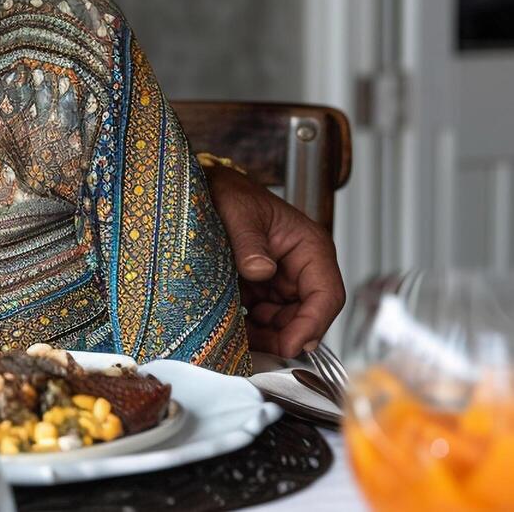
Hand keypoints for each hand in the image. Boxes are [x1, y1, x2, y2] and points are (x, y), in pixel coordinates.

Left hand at [207, 165, 345, 356]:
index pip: (327, 295)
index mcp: (310, 247)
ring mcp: (283, 279)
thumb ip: (249, 243)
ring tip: (239, 337)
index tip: (291, 346)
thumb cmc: (230, 193)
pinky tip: (233, 329)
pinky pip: (265, 316)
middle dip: (286, 335)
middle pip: (308, 315)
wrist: (208, 188)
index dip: (312, 324)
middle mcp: (303, 267)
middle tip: (257, 348)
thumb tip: (262, 271)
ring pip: (286, 321)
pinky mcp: (264, 287)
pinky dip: (252, 327)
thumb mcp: (237, 213)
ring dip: (267, 334)